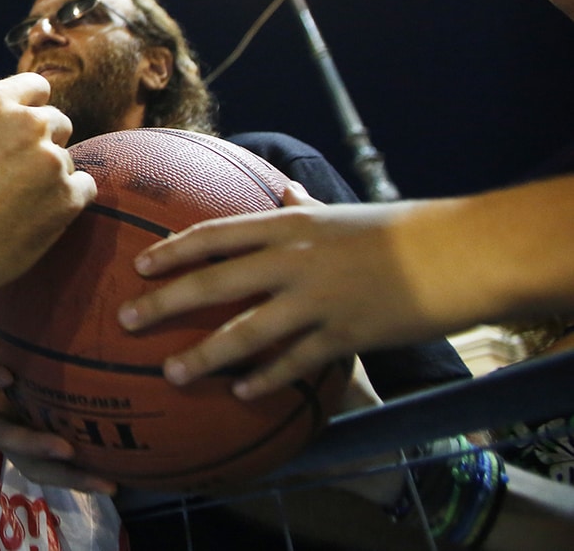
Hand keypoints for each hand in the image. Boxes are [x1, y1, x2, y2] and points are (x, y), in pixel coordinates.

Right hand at [0, 73, 95, 303]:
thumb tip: (5, 128)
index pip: (36, 87)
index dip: (31, 109)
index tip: (26, 129)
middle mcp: (27, 123)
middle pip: (57, 122)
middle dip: (42, 145)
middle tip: (19, 175)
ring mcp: (51, 159)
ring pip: (67, 160)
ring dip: (50, 178)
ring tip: (17, 206)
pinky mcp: (67, 197)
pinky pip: (84, 189)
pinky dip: (67, 202)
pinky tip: (37, 218)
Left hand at [0, 304, 115, 493]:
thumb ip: (22, 308)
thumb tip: (66, 273)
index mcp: (8, 397)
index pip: (53, 427)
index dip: (87, 444)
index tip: (129, 452)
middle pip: (34, 458)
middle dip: (71, 475)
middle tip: (110, 484)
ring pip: (1, 441)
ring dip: (32, 445)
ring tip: (67, 449)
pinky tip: (3, 376)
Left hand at [117, 184, 460, 398]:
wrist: (454, 254)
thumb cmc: (394, 230)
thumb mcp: (339, 211)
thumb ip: (302, 205)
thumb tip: (282, 187)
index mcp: (288, 225)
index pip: (216, 234)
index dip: (174, 251)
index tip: (140, 265)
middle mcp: (293, 260)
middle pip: (214, 282)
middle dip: (165, 302)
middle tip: (126, 319)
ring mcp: (316, 300)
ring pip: (246, 331)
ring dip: (205, 355)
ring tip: (171, 372)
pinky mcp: (343, 336)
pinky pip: (293, 362)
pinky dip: (264, 379)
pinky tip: (239, 393)